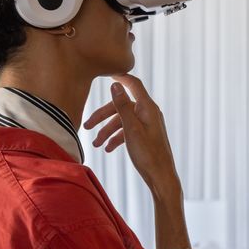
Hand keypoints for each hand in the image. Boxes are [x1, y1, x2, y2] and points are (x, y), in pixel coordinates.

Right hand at [82, 73, 178, 191]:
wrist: (161, 177)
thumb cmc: (148, 154)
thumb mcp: (131, 129)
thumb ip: (122, 106)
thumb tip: (116, 85)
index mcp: (147, 108)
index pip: (133, 84)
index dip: (120, 77)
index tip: (107, 72)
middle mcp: (148, 113)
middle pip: (121, 106)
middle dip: (103, 116)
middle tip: (87, 126)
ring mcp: (147, 124)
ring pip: (122, 121)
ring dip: (107, 131)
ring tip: (96, 144)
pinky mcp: (145, 135)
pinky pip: (127, 131)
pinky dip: (116, 138)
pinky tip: (108, 149)